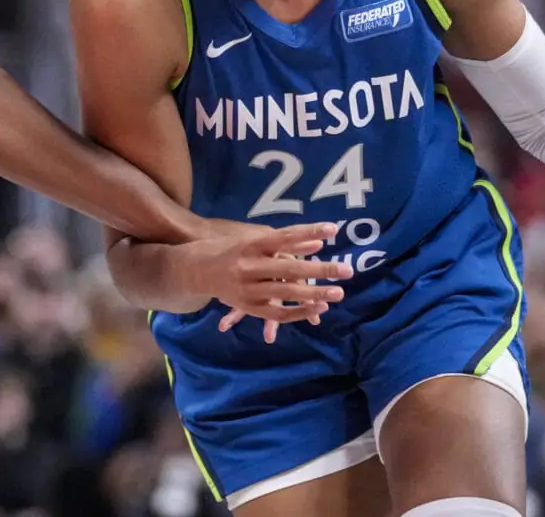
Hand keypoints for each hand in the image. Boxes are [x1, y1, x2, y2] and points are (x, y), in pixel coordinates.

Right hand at [176, 220, 350, 343]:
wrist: (196, 270)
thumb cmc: (231, 249)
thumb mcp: (254, 239)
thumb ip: (284, 242)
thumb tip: (316, 242)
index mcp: (251, 245)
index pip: (285, 237)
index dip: (309, 232)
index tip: (333, 229)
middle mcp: (249, 267)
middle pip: (290, 269)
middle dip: (320, 270)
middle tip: (348, 270)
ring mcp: (248, 290)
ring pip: (286, 294)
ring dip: (314, 294)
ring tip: (338, 293)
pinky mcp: (249, 307)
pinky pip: (278, 314)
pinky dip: (300, 312)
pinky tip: (319, 309)